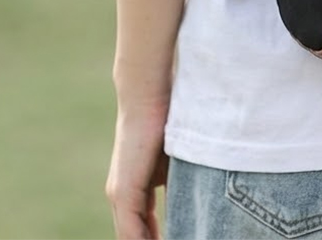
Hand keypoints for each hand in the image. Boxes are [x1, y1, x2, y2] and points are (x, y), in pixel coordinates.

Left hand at [106, 103, 169, 239]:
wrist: (150, 96)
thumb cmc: (169, 118)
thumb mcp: (179, 159)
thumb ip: (182, 181)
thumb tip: (201, 199)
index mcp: (135, 189)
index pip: (145, 227)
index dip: (159, 237)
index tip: (181, 237)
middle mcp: (122, 196)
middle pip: (137, 236)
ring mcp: (120, 196)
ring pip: (133, 237)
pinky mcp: (123, 192)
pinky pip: (132, 233)